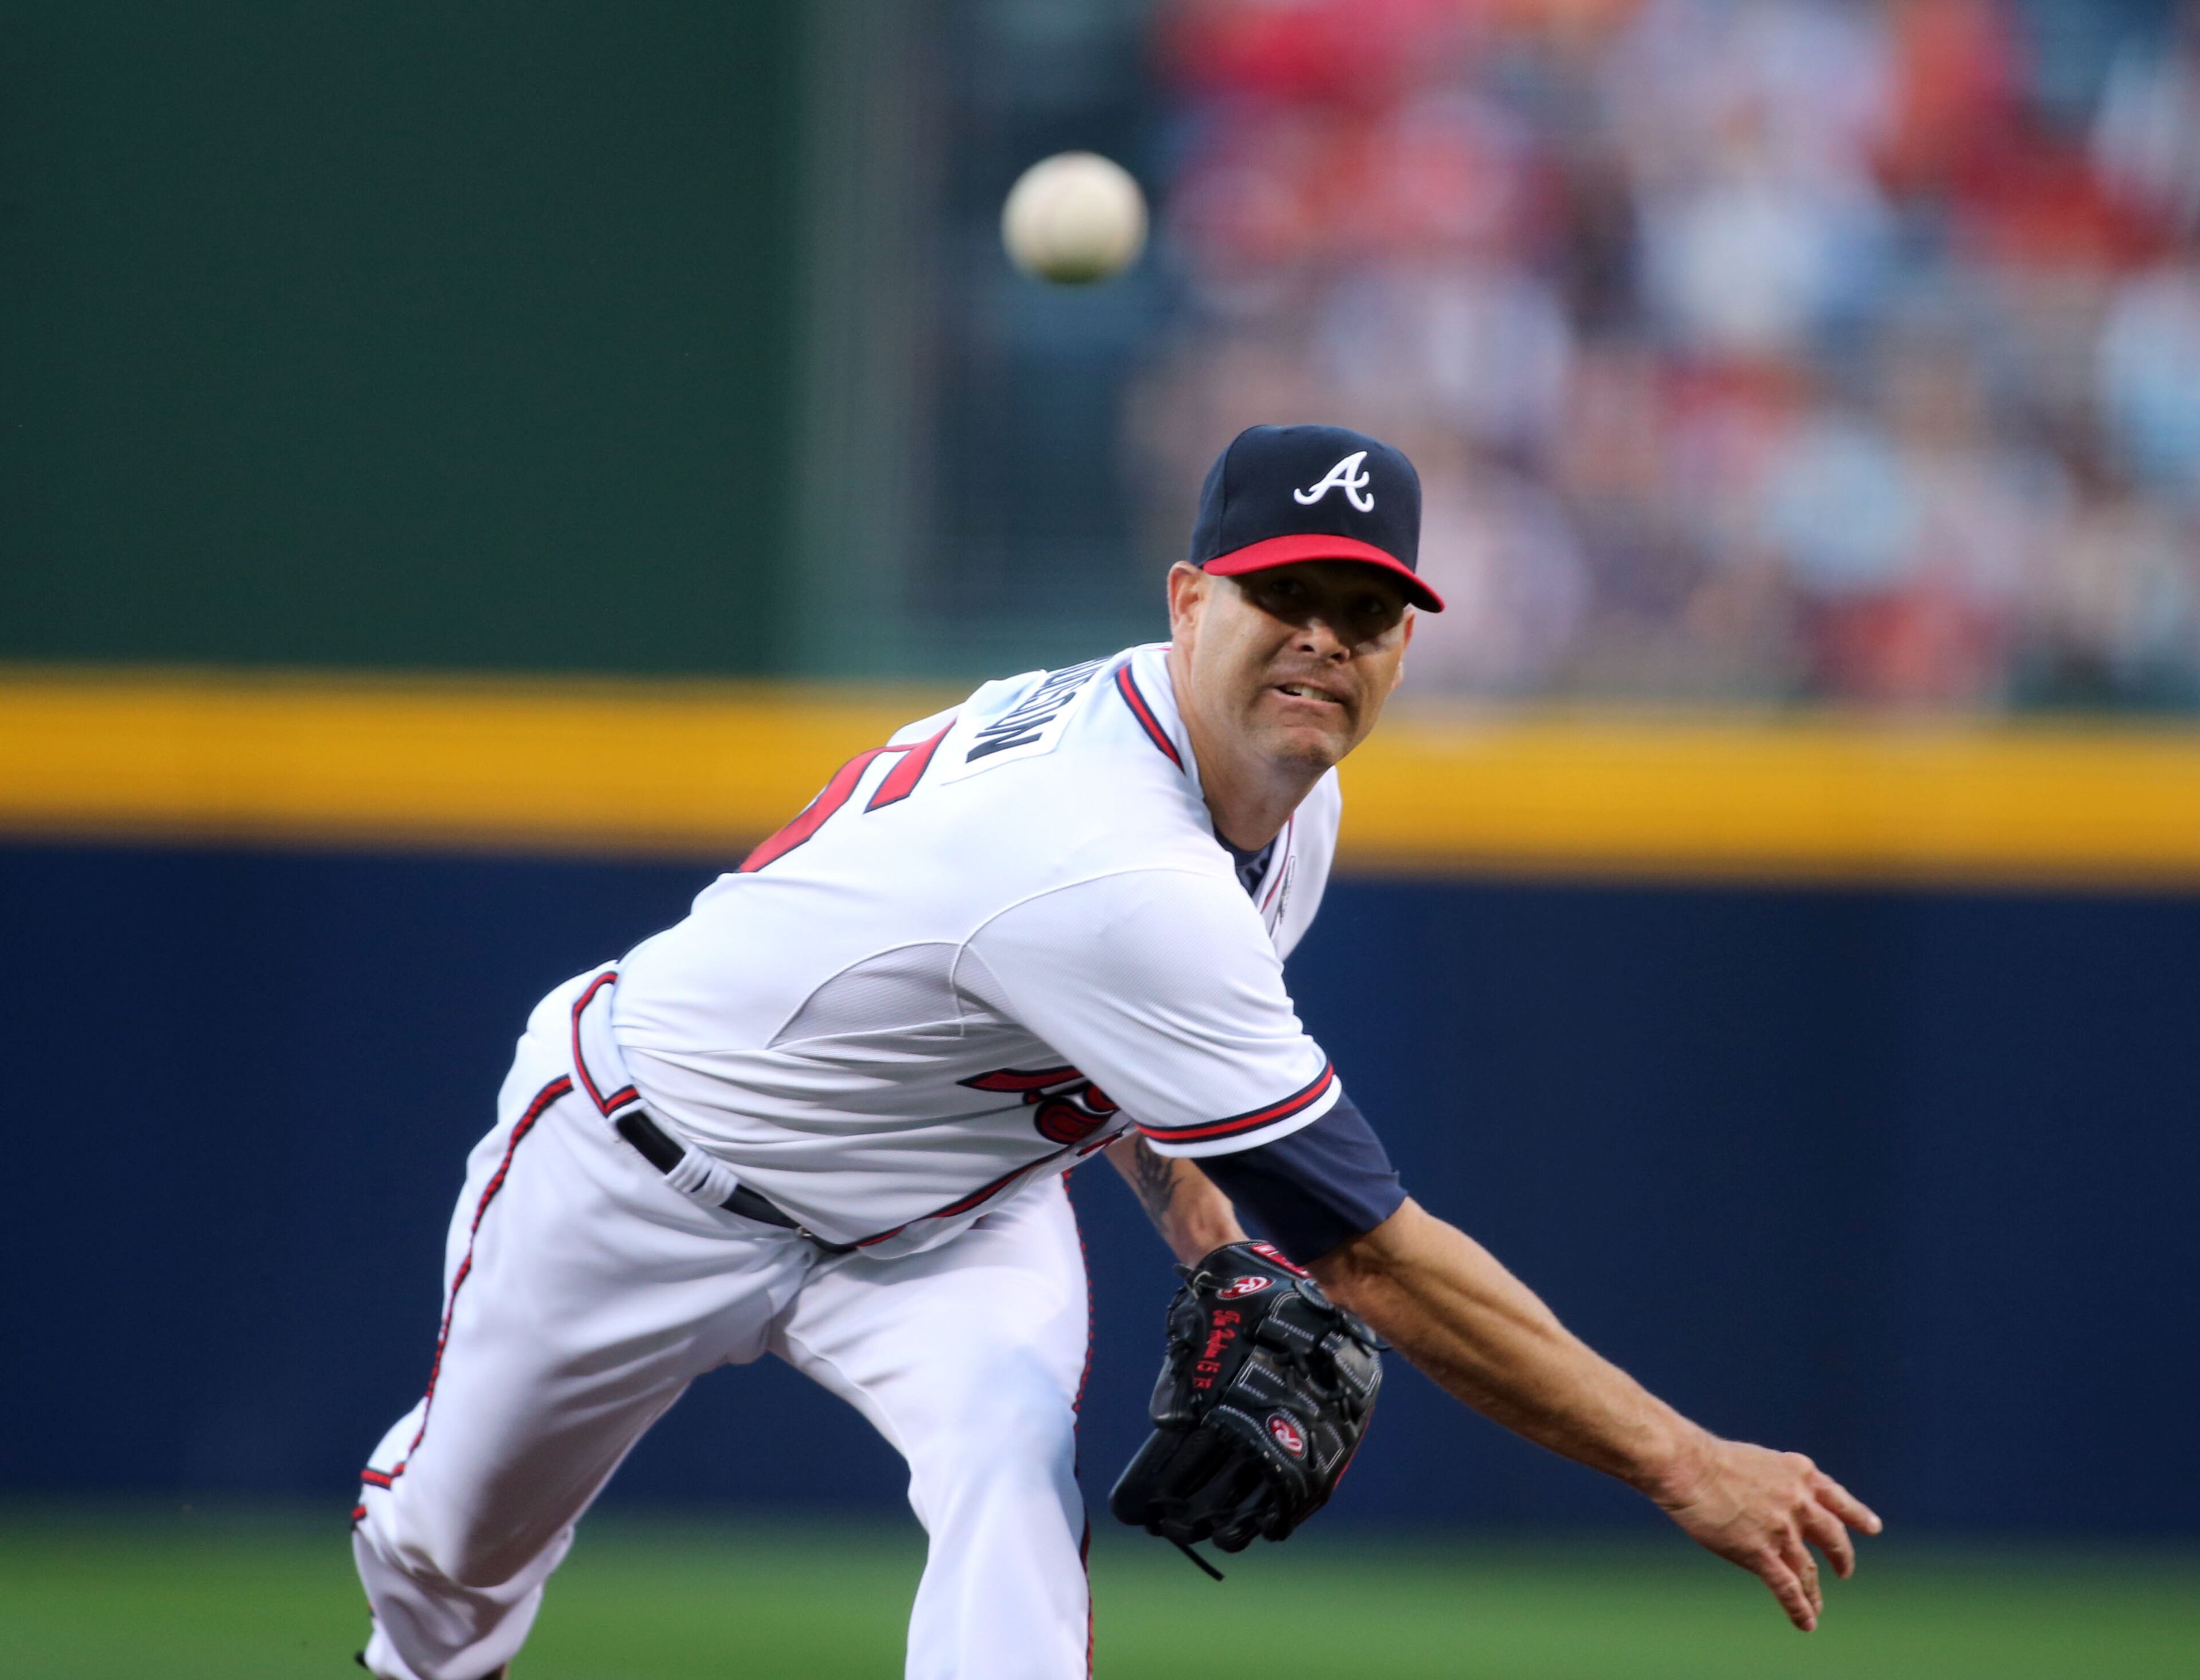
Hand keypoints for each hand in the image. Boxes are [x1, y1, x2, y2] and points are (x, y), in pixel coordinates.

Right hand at [1651, 1433, 1882, 1630]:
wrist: (1687, 1466)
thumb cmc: (1709, 1459)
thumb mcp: (1758, 1460)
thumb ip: (1777, 1481)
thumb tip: (1777, 1502)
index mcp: (1799, 1474)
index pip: (1837, 1498)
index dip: (1856, 1515)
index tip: (1872, 1527)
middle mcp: (1799, 1503)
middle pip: (1833, 1537)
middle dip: (1841, 1557)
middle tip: (1844, 1571)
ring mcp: (1782, 1530)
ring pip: (1809, 1570)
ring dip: (1814, 1592)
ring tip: (1817, 1606)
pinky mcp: (1760, 1553)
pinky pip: (1787, 1588)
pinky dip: (1799, 1608)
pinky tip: (1806, 1622)